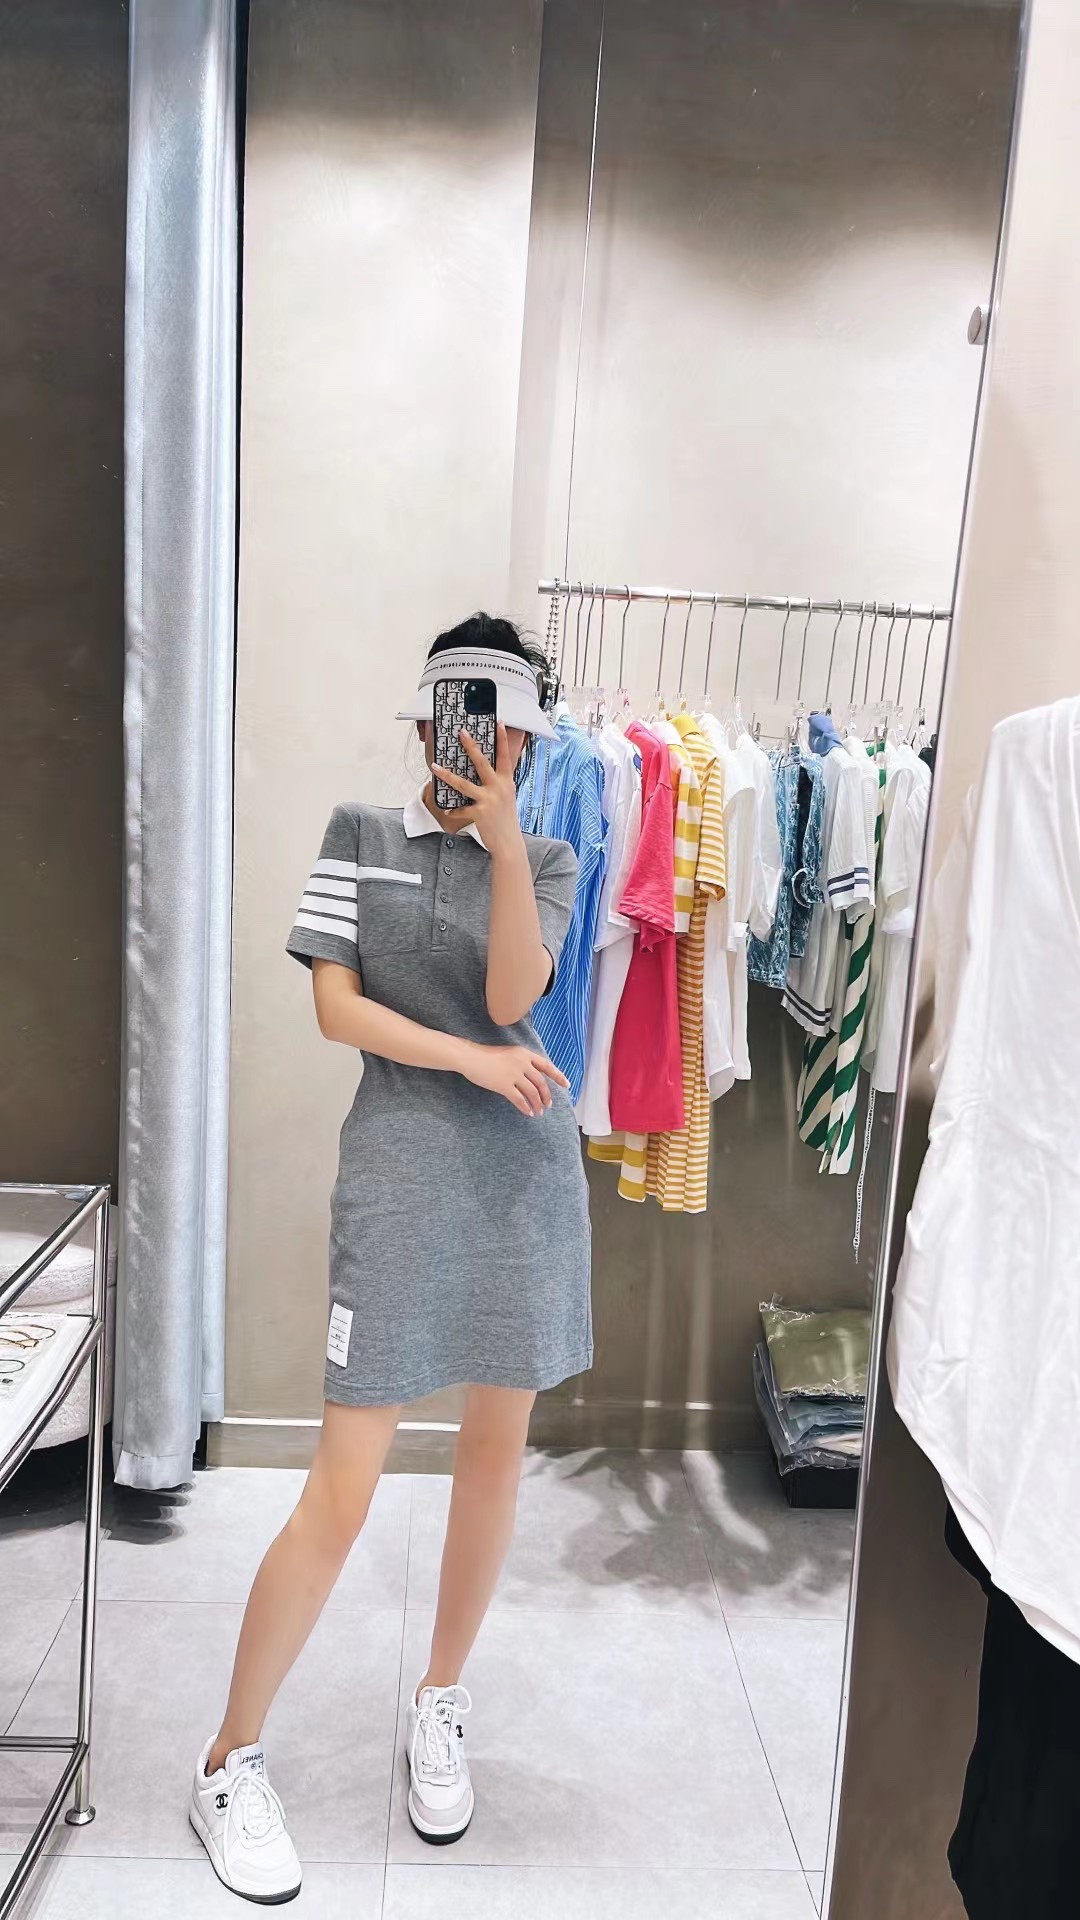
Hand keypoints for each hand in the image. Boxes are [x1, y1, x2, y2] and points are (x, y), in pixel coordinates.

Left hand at [431, 722, 521, 856]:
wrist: (509, 843)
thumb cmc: (506, 819)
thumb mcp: (506, 797)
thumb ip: (498, 784)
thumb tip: (485, 773)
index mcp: (506, 782)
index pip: (504, 756)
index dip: (502, 739)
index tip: (498, 722)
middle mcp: (498, 788)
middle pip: (482, 762)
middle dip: (470, 745)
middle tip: (461, 732)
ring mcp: (488, 800)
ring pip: (463, 783)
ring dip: (446, 775)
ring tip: (434, 766)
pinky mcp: (479, 812)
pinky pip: (460, 808)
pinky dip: (453, 809)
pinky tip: (448, 810)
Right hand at [458, 1041, 569, 1114]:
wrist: (470, 1057)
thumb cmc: (487, 1056)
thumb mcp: (509, 1054)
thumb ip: (522, 1062)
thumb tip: (533, 1077)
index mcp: (525, 1054)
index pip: (547, 1066)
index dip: (558, 1076)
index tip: (567, 1085)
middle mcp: (522, 1063)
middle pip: (541, 1083)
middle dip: (547, 1096)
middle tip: (548, 1105)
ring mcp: (513, 1074)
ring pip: (532, 1093)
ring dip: (538, 1104)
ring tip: (539, 1112)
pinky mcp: (503, 1085)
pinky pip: (519, 1099)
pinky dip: (525, 1108)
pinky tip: (528, 1113)